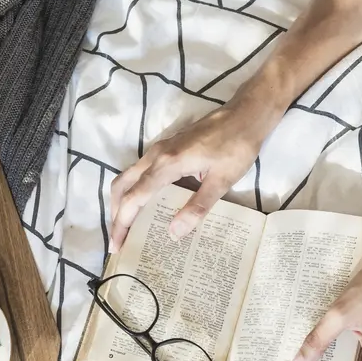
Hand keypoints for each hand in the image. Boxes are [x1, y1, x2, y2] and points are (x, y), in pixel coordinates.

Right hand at [109, 103, 274, 251]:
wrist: (245, 115)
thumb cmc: (236, 147)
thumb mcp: (221, 181)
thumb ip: (197, 207)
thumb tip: (173, 233)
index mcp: (167, 164)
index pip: (134, 197)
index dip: (123, 223)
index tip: (117, 246)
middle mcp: (156, 155)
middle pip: (122, 186)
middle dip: (116, 214)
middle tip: (119, 241)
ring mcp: (159, 150)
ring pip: (128, 178)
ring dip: (123, 202)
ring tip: (128, 228)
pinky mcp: (166, 149)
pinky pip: (140, 172)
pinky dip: (134, 191)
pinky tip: (147, 207)